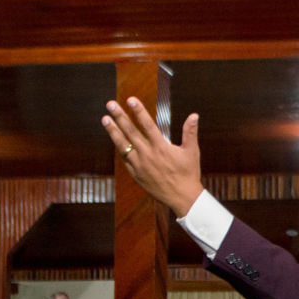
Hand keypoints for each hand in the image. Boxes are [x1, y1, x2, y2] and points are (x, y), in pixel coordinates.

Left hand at [104, 98, 204, 216]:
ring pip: (123, 145)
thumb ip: (190, 132)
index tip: (130, 100)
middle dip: (120, 116)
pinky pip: (125, 158)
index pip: (147, 125)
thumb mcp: (192, 152)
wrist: (182, 198)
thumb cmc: (189, 173)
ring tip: (105, 119)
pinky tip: (115, 138)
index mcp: (161, 148)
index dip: (138, 111)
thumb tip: (194, 115)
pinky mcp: (135, 174)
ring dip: (113, 131)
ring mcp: (139, 165)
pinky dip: (119, 147)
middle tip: (110, 104)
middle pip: (130, 132)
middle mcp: (148, 155)